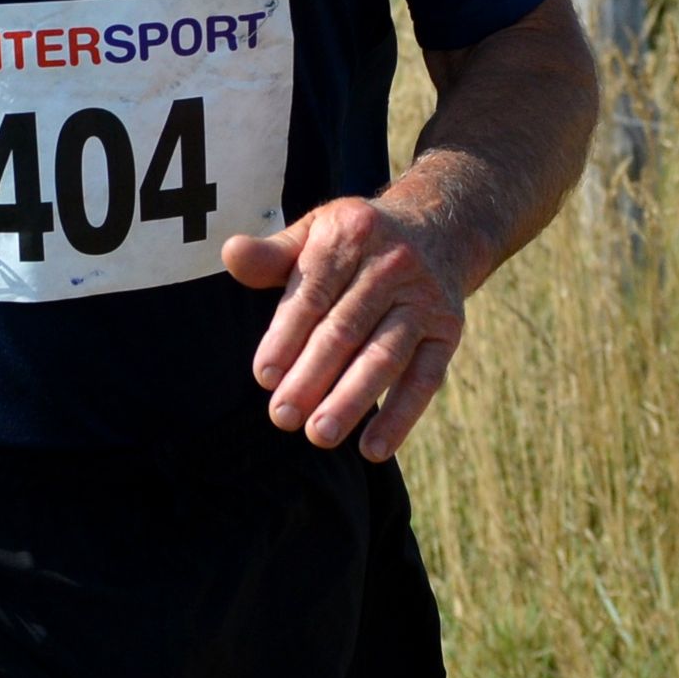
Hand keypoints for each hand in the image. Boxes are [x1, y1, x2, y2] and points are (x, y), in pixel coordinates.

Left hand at [221, 194, 469, 459]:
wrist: (438, 229)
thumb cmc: (356, 243)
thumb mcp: (315, 232)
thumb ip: (272, 254)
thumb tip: (230, 254)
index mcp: (350, 234)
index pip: (313, 293)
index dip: (286, 336)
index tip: (264, 376)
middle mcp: (392, 264)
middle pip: (346, 328)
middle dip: (311, 376)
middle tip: (282, 416)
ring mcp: (424, 299)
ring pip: (384, 356)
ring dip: (351, 400)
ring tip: (319, 434)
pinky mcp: (448, 331)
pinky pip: (425, 378)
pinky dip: (400, 416)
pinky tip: (373, 448)